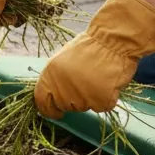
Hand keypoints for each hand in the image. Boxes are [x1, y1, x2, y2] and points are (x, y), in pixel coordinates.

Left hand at [34, 0, 154, 118]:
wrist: (112, 42)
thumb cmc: (88, 47)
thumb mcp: (61, 60)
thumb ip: (54, 78)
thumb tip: (51, 95)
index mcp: (50, 78)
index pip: (42, 103)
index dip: (48, 110)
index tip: (56, 112)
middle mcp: (63, 90)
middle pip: (65, 106)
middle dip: (73, 100)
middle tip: (84, 83)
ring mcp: (82, 98)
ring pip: (84, 107)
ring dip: (90, 98)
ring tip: (97, 78)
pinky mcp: (101, 101)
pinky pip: (101, 106)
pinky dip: (106, 98)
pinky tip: (107, 82)